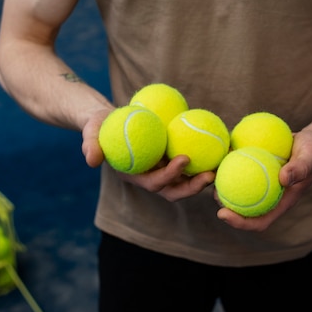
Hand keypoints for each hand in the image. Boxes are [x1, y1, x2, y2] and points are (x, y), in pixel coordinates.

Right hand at [81, 110, 214, 200]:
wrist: (109, 120)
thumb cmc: (100, 125)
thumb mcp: (91, 132)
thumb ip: (90, 145)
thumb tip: (91, 160)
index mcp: (134, 176)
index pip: (154, 183)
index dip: (169, 175)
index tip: (183, 159)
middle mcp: (150, 177)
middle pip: (175, 190)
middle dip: (193, 187)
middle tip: (211, 175)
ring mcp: (162, 171)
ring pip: (185, 181)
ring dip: (203, 179)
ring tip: (221, 167)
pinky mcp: (170, 161)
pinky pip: (189, 165)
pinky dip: (203, 162)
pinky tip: (220, 151)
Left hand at [216, 129, 311, 230]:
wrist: (311, 140)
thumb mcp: (310, 157)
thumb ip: (300, 168)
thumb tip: (284, 179)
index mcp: (281, 202)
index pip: (260, 221)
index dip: (241, 223)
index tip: (223, 214)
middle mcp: (269, 196)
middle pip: (244, 210)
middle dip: (226, 208)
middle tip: (212, 195)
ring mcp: (261, 183)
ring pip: (238, 191)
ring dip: (223, 188)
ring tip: (210, 177)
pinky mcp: (256, 169)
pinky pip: (239, 170)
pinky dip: (229, 166)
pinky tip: (218, 156)